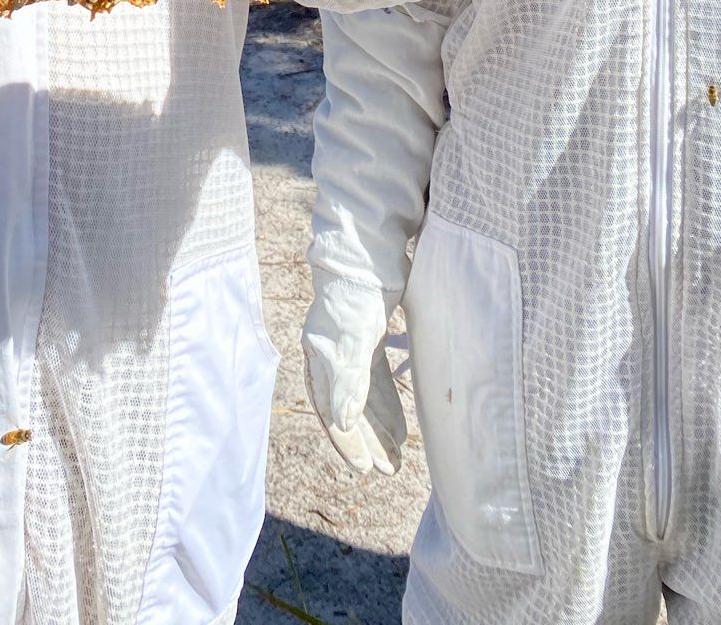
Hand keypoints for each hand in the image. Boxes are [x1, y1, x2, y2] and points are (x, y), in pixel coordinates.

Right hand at [301, 269, 406, 476]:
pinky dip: (387, 404)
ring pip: (363, 398)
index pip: (330, 409)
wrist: (369, 251)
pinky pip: (375, 381)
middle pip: (347, 408)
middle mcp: (330, 355)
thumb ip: (349, 379)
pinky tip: (401, 426)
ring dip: (379, 428)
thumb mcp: (354, 337)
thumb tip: (344, 424)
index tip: (365, 467)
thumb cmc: (356, 293)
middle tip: (387, 470)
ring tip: (396, 458)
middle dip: (367, 442)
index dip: (347, 441)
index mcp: (319, 356)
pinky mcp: (368, 339)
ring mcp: (349, 347)